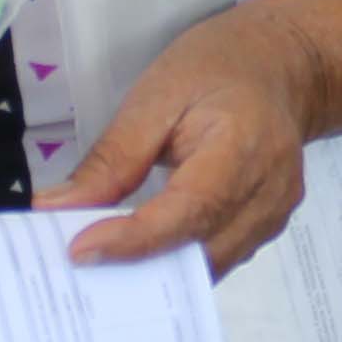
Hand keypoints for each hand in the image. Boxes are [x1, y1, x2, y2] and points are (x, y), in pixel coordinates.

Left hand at [35, 9, 324, 275]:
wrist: (281, 68)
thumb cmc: (220, 69)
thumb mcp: (156, 96)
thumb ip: (112, 158)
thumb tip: (60, 206)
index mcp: (244, 145)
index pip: (190, 209)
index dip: (136, 238)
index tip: (81, 250)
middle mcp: (269, 190)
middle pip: (200, 249)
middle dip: (137, 265)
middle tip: (78, 265)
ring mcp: (273, 214)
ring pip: (209, 265)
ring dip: (156, 272)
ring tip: (103, 263)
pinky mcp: (266, 226)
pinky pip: (218, 258)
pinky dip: (177, 263)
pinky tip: (142, 254)